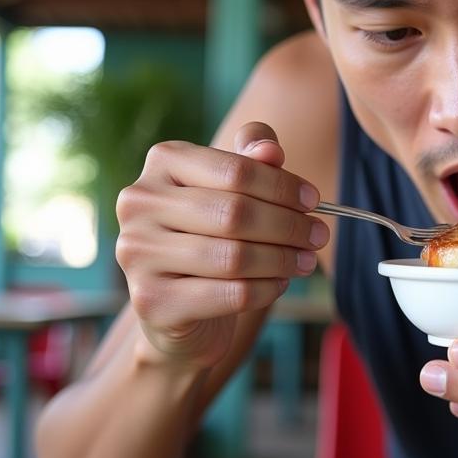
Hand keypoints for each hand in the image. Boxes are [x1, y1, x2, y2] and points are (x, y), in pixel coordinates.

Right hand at [115, 122, 327, 368]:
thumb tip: (270, 150)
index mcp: (163, 164)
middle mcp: (139, 204)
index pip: (236, 170)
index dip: (283, 186)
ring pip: (234, 256)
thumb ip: (252, 161)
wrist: (178, 307)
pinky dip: (265, 290)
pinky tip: (279, 285)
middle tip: (319, 236)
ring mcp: (137, 253)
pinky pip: (229, 293)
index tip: (314, 201)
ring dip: (282, 260)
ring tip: (306, 262)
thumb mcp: (234, 191)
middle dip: (289, 226)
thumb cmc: (211, 236)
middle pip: (236, 213)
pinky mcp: (151, 301)